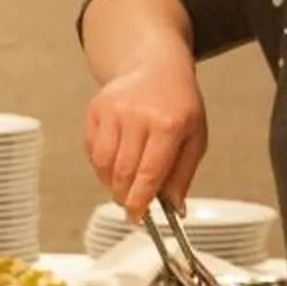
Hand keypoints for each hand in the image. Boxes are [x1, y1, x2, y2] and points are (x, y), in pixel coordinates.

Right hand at [83, 64, 209, 217]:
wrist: (156, 68)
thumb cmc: (178, 104)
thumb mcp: (195, 138)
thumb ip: (183, 175)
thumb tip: (175, 209)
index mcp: (168, 124)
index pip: (149, 173)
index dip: (140, 200)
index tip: (136, 217)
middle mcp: (137, 116)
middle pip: (123, 172)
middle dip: (124, 196)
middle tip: (130, 205)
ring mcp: (112, 111)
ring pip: (103, 163)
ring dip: (110, 183)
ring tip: (122, 185)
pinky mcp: (95, 109)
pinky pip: (91, 150)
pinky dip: (100, 165)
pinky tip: (114, 164)